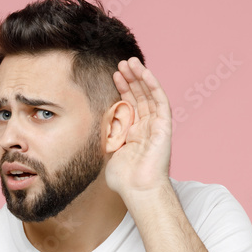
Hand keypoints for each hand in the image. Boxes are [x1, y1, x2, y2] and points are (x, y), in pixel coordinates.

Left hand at [104, 58, 172, 200]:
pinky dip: (153, 86)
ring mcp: (156, 126)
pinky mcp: (164, 126)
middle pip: (139, 96)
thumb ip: (104, 137)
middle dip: (130, 79)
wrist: (138, 189)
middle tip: (121, 63)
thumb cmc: (123, 179)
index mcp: (133, 132)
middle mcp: (146, 126)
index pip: (129, 104)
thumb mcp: (108, 152)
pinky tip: (144, 73)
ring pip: (149, 95)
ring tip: (130, 62)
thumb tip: (88, 127)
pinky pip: (160, 101)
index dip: (122, 89)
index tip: (112, 75)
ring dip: (140, 77)